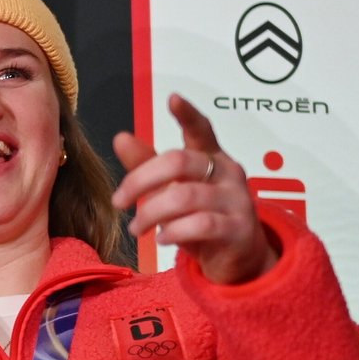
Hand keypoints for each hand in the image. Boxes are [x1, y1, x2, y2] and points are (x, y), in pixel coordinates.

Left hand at [111, 94, 276, 285]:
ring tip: (136, 228)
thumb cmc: (201, 218)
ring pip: (185, 196)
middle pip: (179, 162)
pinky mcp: (239, 228)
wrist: (238, 261)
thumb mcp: (172, 190)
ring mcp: (237, 200)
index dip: (188, 114)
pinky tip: (162, 239)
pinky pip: (202, 225)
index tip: (173, 98)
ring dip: (151, 213)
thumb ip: (148, 165)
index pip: (201, 129)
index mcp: (211, 157)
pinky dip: (174, 232)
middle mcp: (228, 172)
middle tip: (118, 202)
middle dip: (140, 181)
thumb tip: (120, 137)